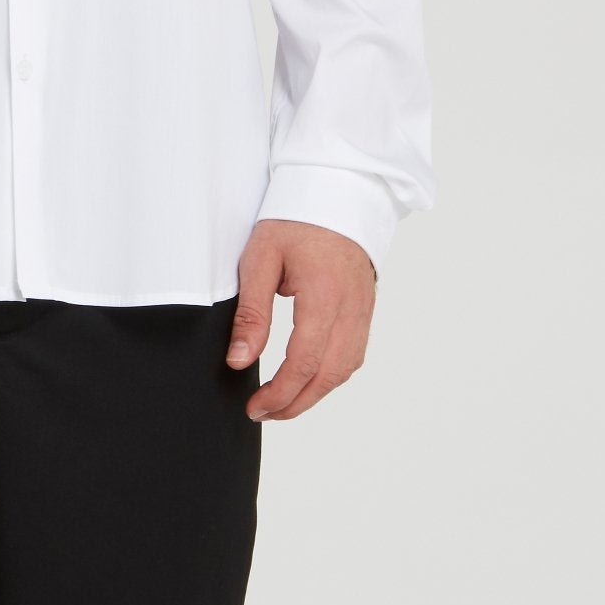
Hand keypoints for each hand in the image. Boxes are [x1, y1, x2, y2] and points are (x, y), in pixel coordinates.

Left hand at [224, 218, 376, 420]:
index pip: (305, 361)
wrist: (336, 190)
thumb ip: (252, 313)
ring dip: (315, 393)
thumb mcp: (261, 259)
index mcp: (324, 295)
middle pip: (329, 375)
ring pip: (346, 369)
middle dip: (296, 402)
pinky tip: (309, 378)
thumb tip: (239, 361)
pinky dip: (331, 374)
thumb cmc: (294, 220)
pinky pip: (354, 353)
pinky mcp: (365, 307)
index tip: (255, 406)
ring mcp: (364, 309)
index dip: (280, 392)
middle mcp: (351, 308)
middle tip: (264, 413)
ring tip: (283, 403)